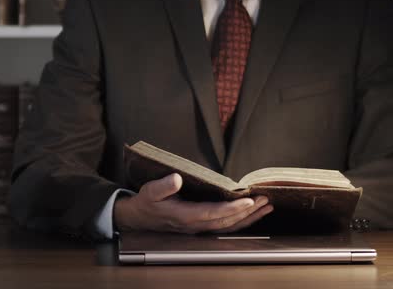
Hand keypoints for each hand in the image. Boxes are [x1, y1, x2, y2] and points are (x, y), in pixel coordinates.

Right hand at [114, 173, 272, 233]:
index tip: (248, 200)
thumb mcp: (150, 191)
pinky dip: (241, 221)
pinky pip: (225, 226)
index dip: (232, 208)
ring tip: (266, 207)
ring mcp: (200, 228)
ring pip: (229, 226)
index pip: (214, 213)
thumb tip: (176, 178)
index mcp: (185, 216)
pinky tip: (251, 214)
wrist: (140, 218)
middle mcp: (196, 225)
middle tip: (264, 199)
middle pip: (227, 221)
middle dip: (247, 211)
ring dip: (248, 218)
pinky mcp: (201, 226)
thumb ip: (163, 186)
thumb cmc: (147, 203)